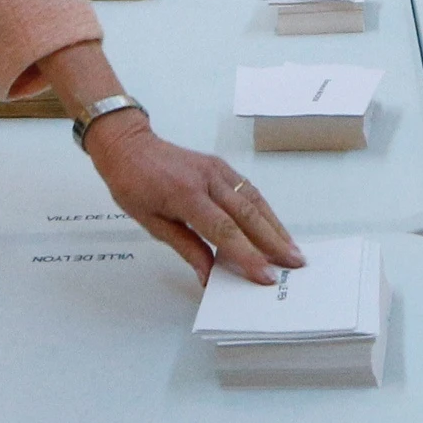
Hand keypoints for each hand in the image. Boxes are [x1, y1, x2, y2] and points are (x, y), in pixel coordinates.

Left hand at [84, 112, 304, 283]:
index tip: (266, 275)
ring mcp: (217, 169)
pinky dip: (265, 210)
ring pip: (254, 200)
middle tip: (295, 264)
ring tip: (292, 249)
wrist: (128, 146)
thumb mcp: (152, 223)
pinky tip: (274, 227)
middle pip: (248, 215)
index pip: (224, 230)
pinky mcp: (221, 166)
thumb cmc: (132, 185)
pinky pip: (248, 190)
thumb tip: (209, 276)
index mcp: (186, 195)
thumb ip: (186, 248)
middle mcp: (208, 179)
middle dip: (274, 242)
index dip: (248, 255)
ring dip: (276, 226)